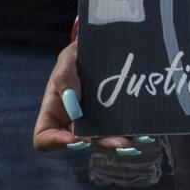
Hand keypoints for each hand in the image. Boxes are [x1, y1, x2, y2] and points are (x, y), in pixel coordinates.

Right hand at [32, 40, 150, 155]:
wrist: (103, 46)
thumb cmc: (78, 55)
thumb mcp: (67, 58)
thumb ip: (64, 76)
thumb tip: (72, 99)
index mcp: (53, 113)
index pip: (44, 138)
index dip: (56, 142)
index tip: (73, 138)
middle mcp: (73, 123)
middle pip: (82, 143)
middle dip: (101, 143)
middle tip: (121, 142)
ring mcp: (94, 121)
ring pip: (103, 139)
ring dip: (119, 143)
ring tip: (136, 140)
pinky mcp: (113, 117)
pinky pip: (120, 129)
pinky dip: (132, 132)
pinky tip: (144, 132)